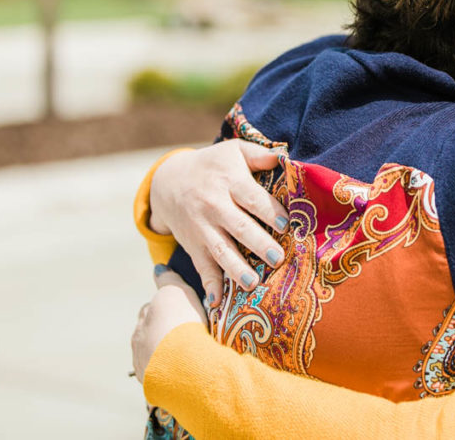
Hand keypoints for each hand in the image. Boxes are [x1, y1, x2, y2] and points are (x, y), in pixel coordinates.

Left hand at [132, 268, 206, 382]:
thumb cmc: (182, 323)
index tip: (180, 313)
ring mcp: (142, 360)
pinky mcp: (149, 382)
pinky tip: (181, 370)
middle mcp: (138, 336)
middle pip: (149, 330)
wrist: (181, 365)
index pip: (151, 307)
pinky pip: (157, 374)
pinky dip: (166, 371)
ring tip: (185, 355)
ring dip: (163, 352)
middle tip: (183, 334)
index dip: (166, 309)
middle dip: (161, 331)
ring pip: (151, 352)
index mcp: (146, 315)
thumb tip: (158, 267)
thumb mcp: (178, 292)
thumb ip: (168, 280)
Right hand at [149, 140, 287, 300]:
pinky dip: (209, 285)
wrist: (168, 181)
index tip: (286, 224)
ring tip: (252, 283)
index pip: (252, 198)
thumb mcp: (233, 151)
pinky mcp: (193, 246)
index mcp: (229, 182)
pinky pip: (201, 267)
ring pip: (220, 250)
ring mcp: (202, 228)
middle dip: (258, 243)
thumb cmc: (213, 165)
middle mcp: (214, 206)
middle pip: (238, 227)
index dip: (269, 211)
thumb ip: (260, 154)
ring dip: (236, 268)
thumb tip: (286, 156)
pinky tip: (217, 302)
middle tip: (277, 258)